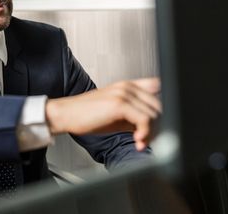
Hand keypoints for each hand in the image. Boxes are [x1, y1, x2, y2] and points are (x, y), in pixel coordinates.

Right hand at [45, 78, 161, 150]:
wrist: (66, 114)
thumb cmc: (87, 115)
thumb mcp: (116, 114)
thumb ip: (135, 117)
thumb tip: (153, 129)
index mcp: (128, 86)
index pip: (158, 90)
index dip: (161, 109)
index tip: (156, 126)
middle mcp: (127, 86)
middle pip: (159, 106)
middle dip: (158, 126)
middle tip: (147, 140)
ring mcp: (124, 93)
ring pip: (155, 114)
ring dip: (152, 133)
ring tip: (140, 142)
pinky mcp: (119, 104)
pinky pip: (145, 120)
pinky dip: (145, 134)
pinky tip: (136, 141)